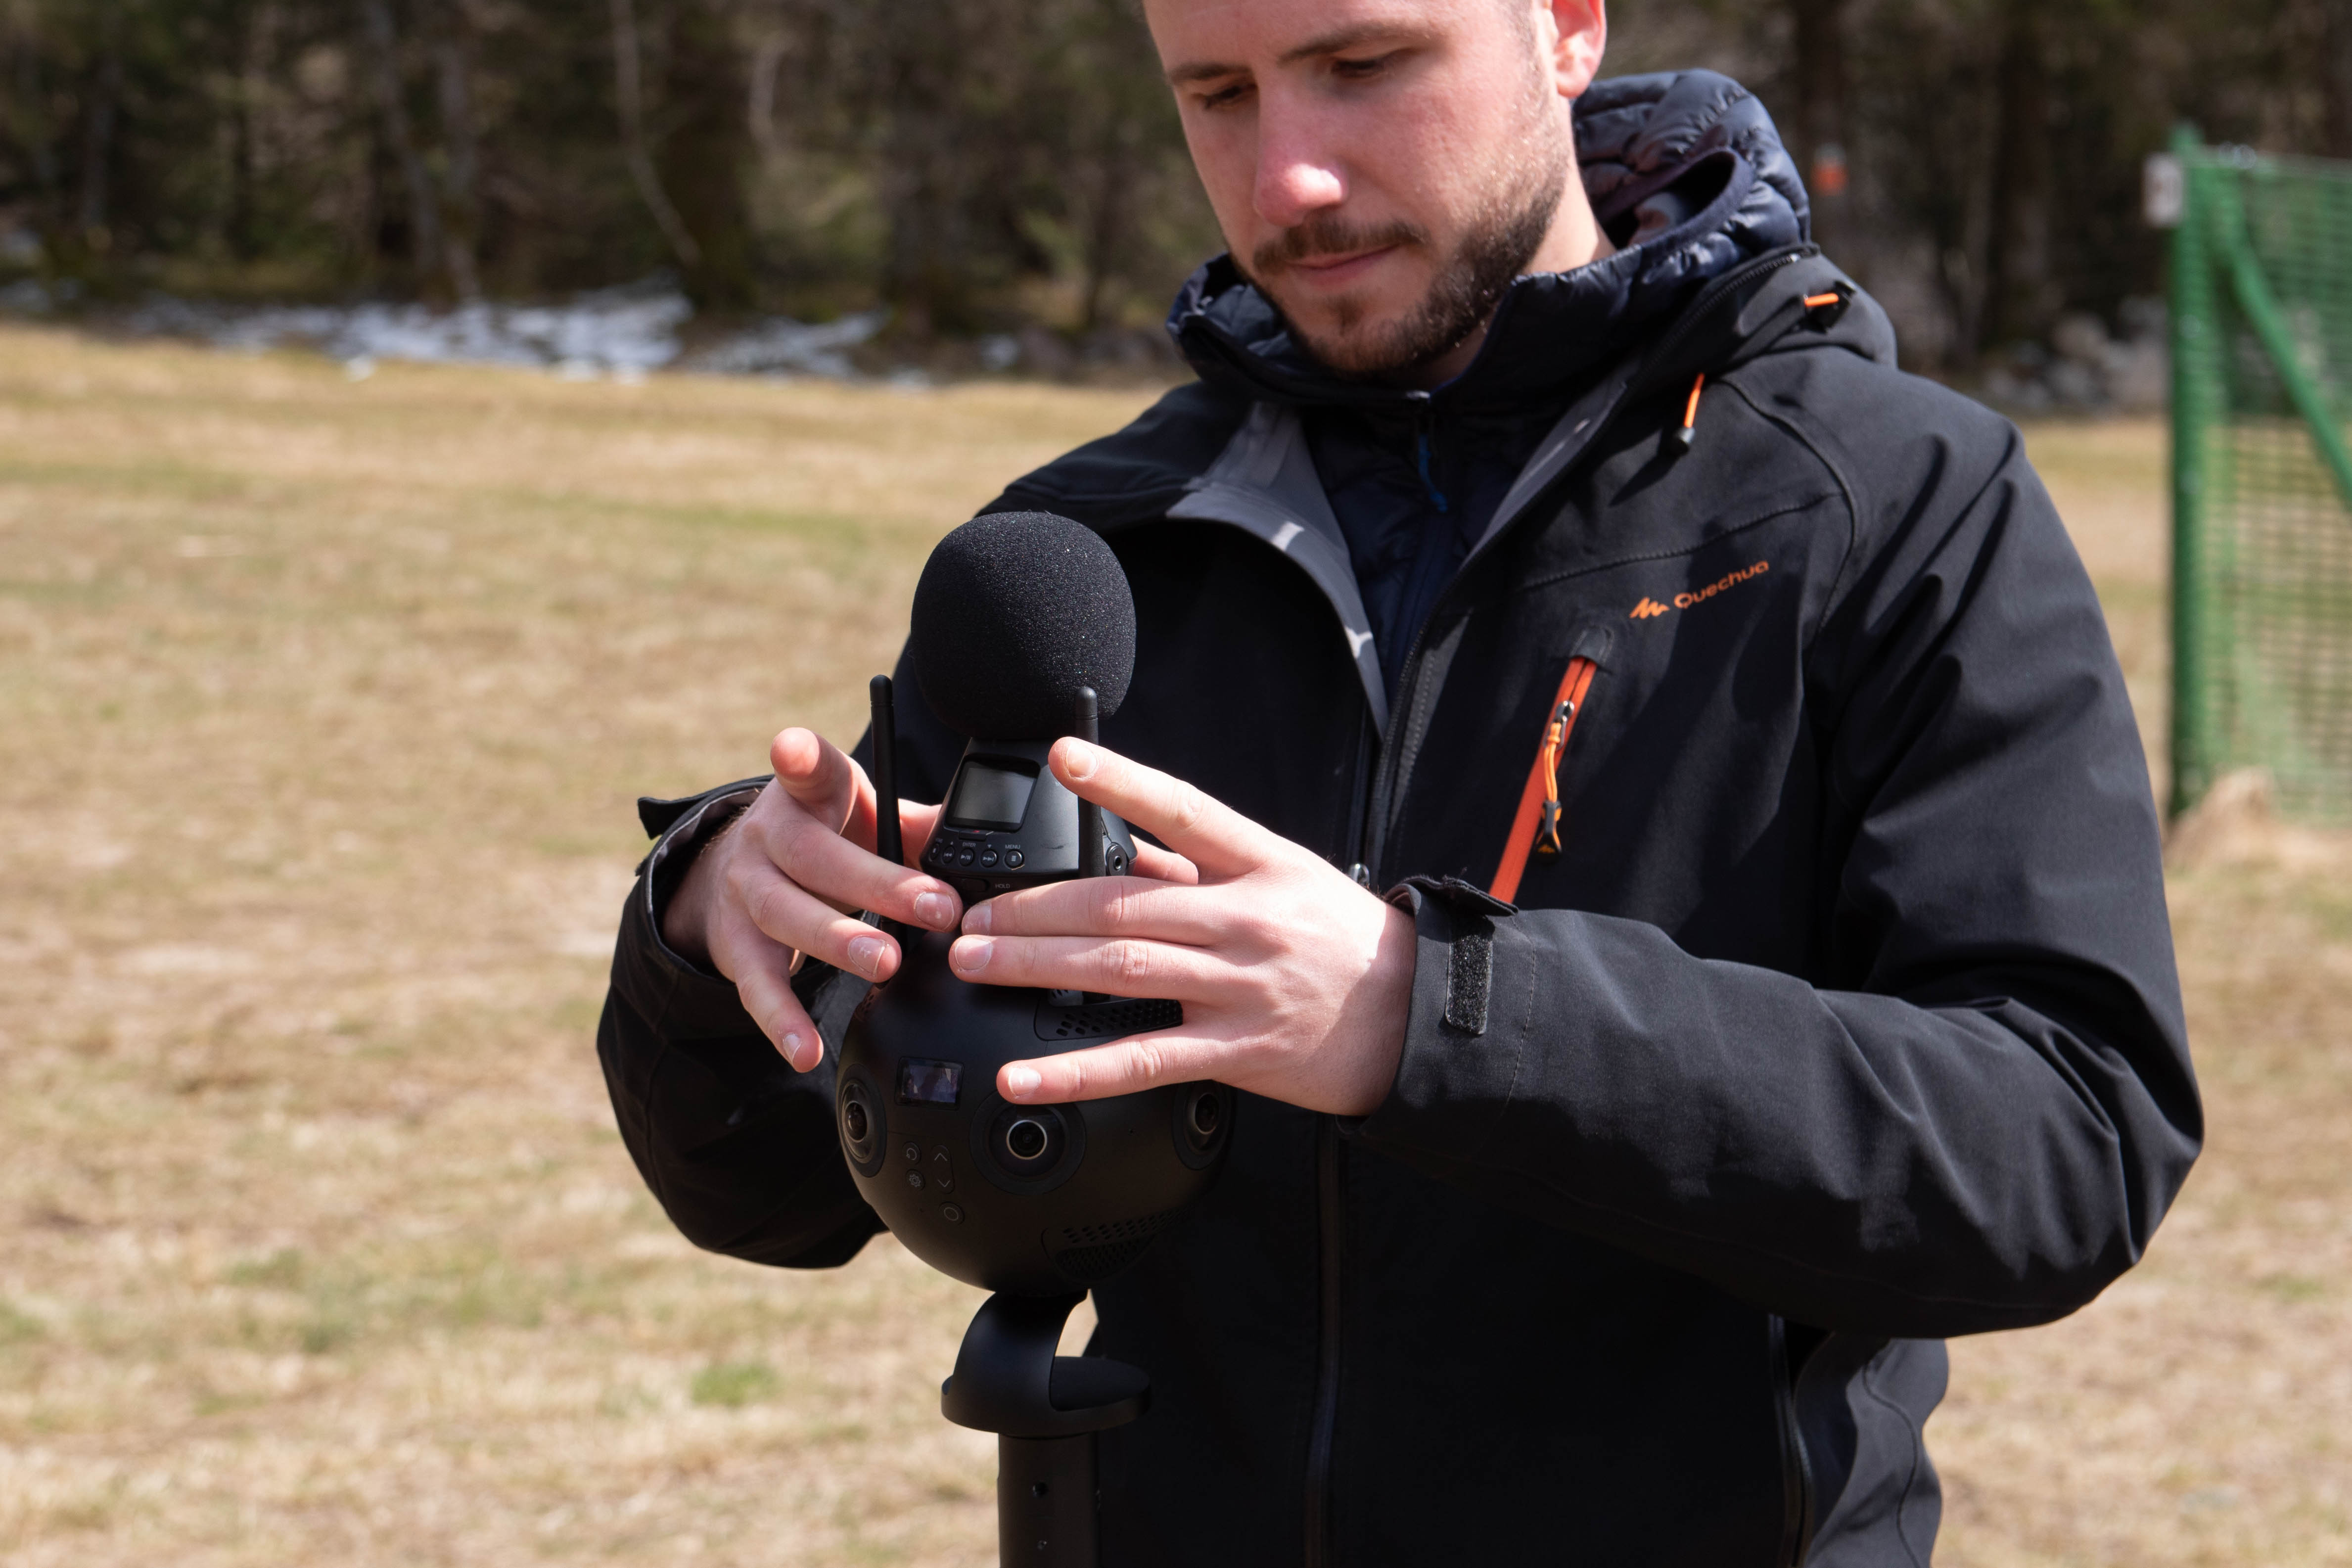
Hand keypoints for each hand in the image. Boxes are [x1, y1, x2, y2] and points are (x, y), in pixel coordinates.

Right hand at [663, 728, 964, 1070]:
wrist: (742, 868)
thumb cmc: (825, 837)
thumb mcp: (865, 816)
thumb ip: (915, 827)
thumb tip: (975, 848)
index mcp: (805, 795)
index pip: (805, 767)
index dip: (799, 757)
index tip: (793, 750)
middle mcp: (766, 836)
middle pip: (814, 857)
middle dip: (877, 884)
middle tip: (935, 910)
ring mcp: (744, 890)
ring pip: (784, 915)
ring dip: (837, 942)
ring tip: (884, 964)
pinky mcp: (734, 944)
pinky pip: (757, 984)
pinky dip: (782, 1021)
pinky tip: (808, 1051)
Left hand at [947, 739, 1416, 1116]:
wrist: (1415, 1016)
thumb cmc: (1341, 939)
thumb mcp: (1282, 878)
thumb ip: (1199, 866)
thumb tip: (1120, 847)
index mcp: (1260, 863)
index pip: (1182, 809)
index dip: (1121, 780)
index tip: (1062, 756)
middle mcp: (1247, 919)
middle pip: (1124, 902)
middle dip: (1035, 908)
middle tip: (970, 914)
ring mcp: (1241, 986)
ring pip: (1121, 969)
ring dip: (1036, 966)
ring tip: (975, 963)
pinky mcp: (1238, 1051)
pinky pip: (1143, 1061)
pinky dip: (1075, 1072)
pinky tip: (1023, 1077)